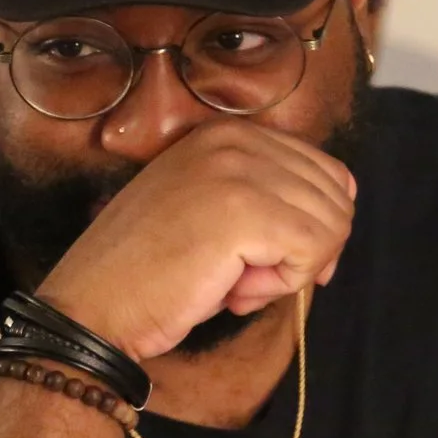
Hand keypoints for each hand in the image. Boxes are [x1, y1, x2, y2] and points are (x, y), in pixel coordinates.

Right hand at [34, 120, 355, 361]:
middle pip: (336, 199)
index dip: (316, 228)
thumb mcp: (212, 210)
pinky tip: (234, 292)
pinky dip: (282, 286)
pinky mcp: (244, 210)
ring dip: (291, 270)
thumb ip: (269, 196)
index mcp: (228, 133)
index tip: (277, 262)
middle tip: (248, 278)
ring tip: (235, 283)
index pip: (326, 172)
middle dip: (304, 251)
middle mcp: (235, 139)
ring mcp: (239, 170)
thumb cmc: (151, 272)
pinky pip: (312, 251)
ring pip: (331, 225)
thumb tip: (343, 209)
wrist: (94, 305)